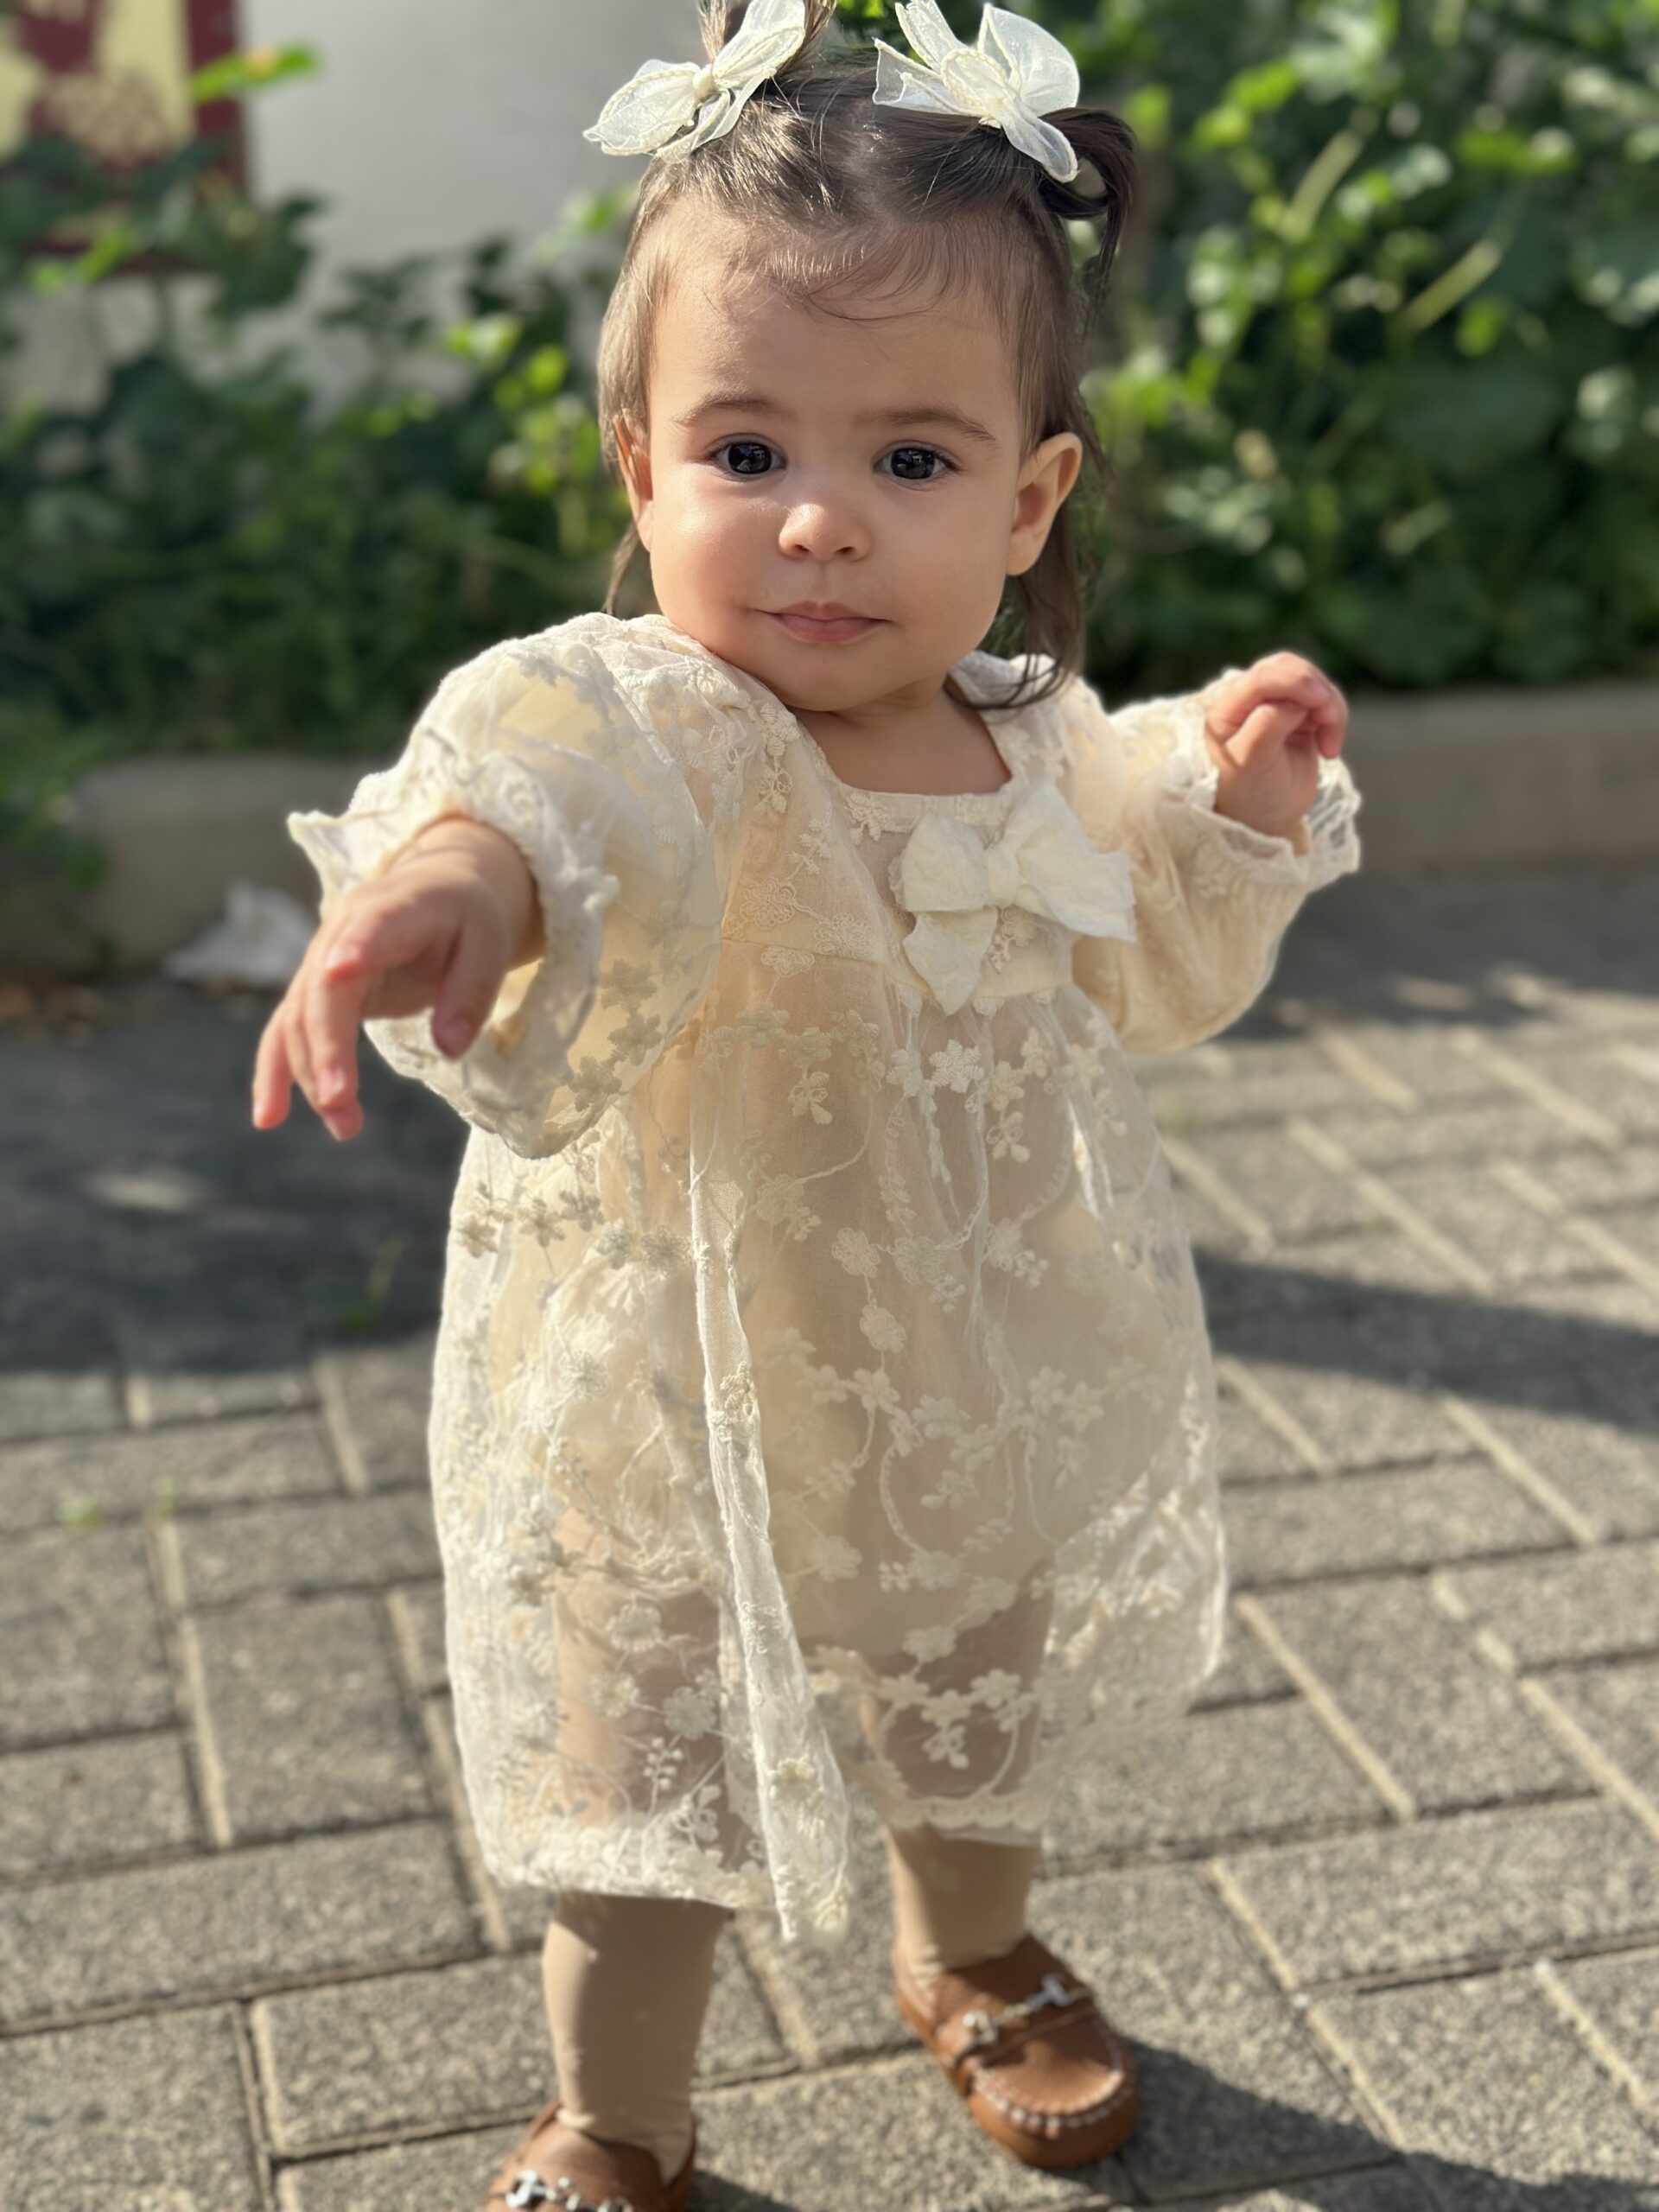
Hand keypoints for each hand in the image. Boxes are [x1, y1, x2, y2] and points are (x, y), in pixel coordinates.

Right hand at [251, 817, 540, 1141]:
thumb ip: (472, 993)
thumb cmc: (467, 918)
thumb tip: (448, 1048)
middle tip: (341, 1101)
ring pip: (300, 1020)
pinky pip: (287, 1032)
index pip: (371, 927)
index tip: (338, 971)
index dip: (354, 948)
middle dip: (326, 1049)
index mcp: (394, 907)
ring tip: (345, 1128)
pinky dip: (276, 1073)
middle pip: (322, 992)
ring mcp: (322, 961)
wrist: (438, 891)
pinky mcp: (317, 991)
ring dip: (314, 1076)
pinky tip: (268, 1118)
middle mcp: (344, 931)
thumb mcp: (490, 945)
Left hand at [1202, 652, 1347, 843]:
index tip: (1319, 699)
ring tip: (1329, 744)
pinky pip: (1325, 698)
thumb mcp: (1251, 762)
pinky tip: (1329, 749)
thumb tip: (1293, 702)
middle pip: (1288, 668)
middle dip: (1315, 689)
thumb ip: (1267, 724)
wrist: (1267, 819)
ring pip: (1311, 680)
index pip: (1261, 677)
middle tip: (1328, 720)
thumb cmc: (1250, 794)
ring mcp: (1274, 704)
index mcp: (1227, 709)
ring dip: (1329, 705)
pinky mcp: (1298, 713)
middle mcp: (1247, 700)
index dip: (1293, 680)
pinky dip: (1335, 717)